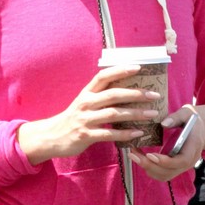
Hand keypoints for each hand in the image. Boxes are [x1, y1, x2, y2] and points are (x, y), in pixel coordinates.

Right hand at [17, 65, 164, 163]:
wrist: (51, 137)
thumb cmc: (72, 119)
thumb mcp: (84, 103)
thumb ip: (100, 97)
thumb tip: (126, 91)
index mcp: (87, 93)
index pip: (103, 76)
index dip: (120, 70)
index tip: (138, 67)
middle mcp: (86, 103)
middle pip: (113, 94)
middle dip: (136, 94)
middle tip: (154, 95)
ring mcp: (85, 119)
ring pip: (114, 114)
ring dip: (135, 113)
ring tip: (152, 113)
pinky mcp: (86, 135)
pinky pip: (109, 134)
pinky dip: (125, 133)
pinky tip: (138, 132)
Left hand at [129, 107, 204, 180]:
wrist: (201, 129)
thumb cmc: (192, 119)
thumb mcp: (187, 113)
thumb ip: (176, 117)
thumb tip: (163, 124)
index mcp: (194, 148)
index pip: (182, 161)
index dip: (166, 161)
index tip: (150, 155)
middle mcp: (189, 161)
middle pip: (170, 171)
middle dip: (150, 165)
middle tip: (134, 155)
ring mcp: (182, 167)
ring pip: (163, 175)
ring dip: (147, 167)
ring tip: (133, 155)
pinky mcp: (175, 168)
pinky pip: (161, 174)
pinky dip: (149, 168)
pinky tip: (139, 157)